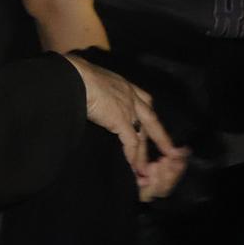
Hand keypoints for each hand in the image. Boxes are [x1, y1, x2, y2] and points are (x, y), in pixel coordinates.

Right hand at [64, 54, 186, 196]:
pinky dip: (133, 156)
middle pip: (150, 119)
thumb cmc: (76, 74)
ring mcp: (128, 109)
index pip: (143, 99)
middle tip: (169, 151)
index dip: (147, 112)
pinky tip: (134, 166)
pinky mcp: (121, 121)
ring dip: (144, 153)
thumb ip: (97, 89)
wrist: (74, 76)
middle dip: (160, 137)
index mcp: (123, 85)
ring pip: (142, 134)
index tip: (152, 122)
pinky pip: (131, 142)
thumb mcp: (91, 78)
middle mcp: (130, 96)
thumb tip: (89, 93)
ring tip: (147, 170)